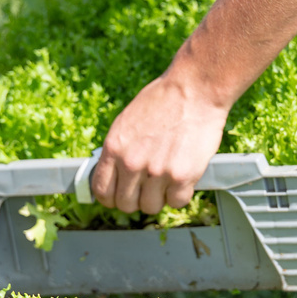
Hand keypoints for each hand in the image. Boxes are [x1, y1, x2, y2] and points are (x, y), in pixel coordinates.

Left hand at [92, 72, 228, 214]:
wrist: (194, 90)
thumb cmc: (163, 101)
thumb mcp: (127, 122)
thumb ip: (119, 150)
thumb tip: (113, 174)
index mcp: (114, 148)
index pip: (102, 192)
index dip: (112, 198)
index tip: (121, 194)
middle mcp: (131, 163)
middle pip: (126, 205)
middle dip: (137, 199)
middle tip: (148, 187)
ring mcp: (156, 172)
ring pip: (151, 207)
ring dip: (159, 198)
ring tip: (167, 180)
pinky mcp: (181, 176)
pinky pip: (176, 202)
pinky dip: (180, 194)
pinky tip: (182, 178)